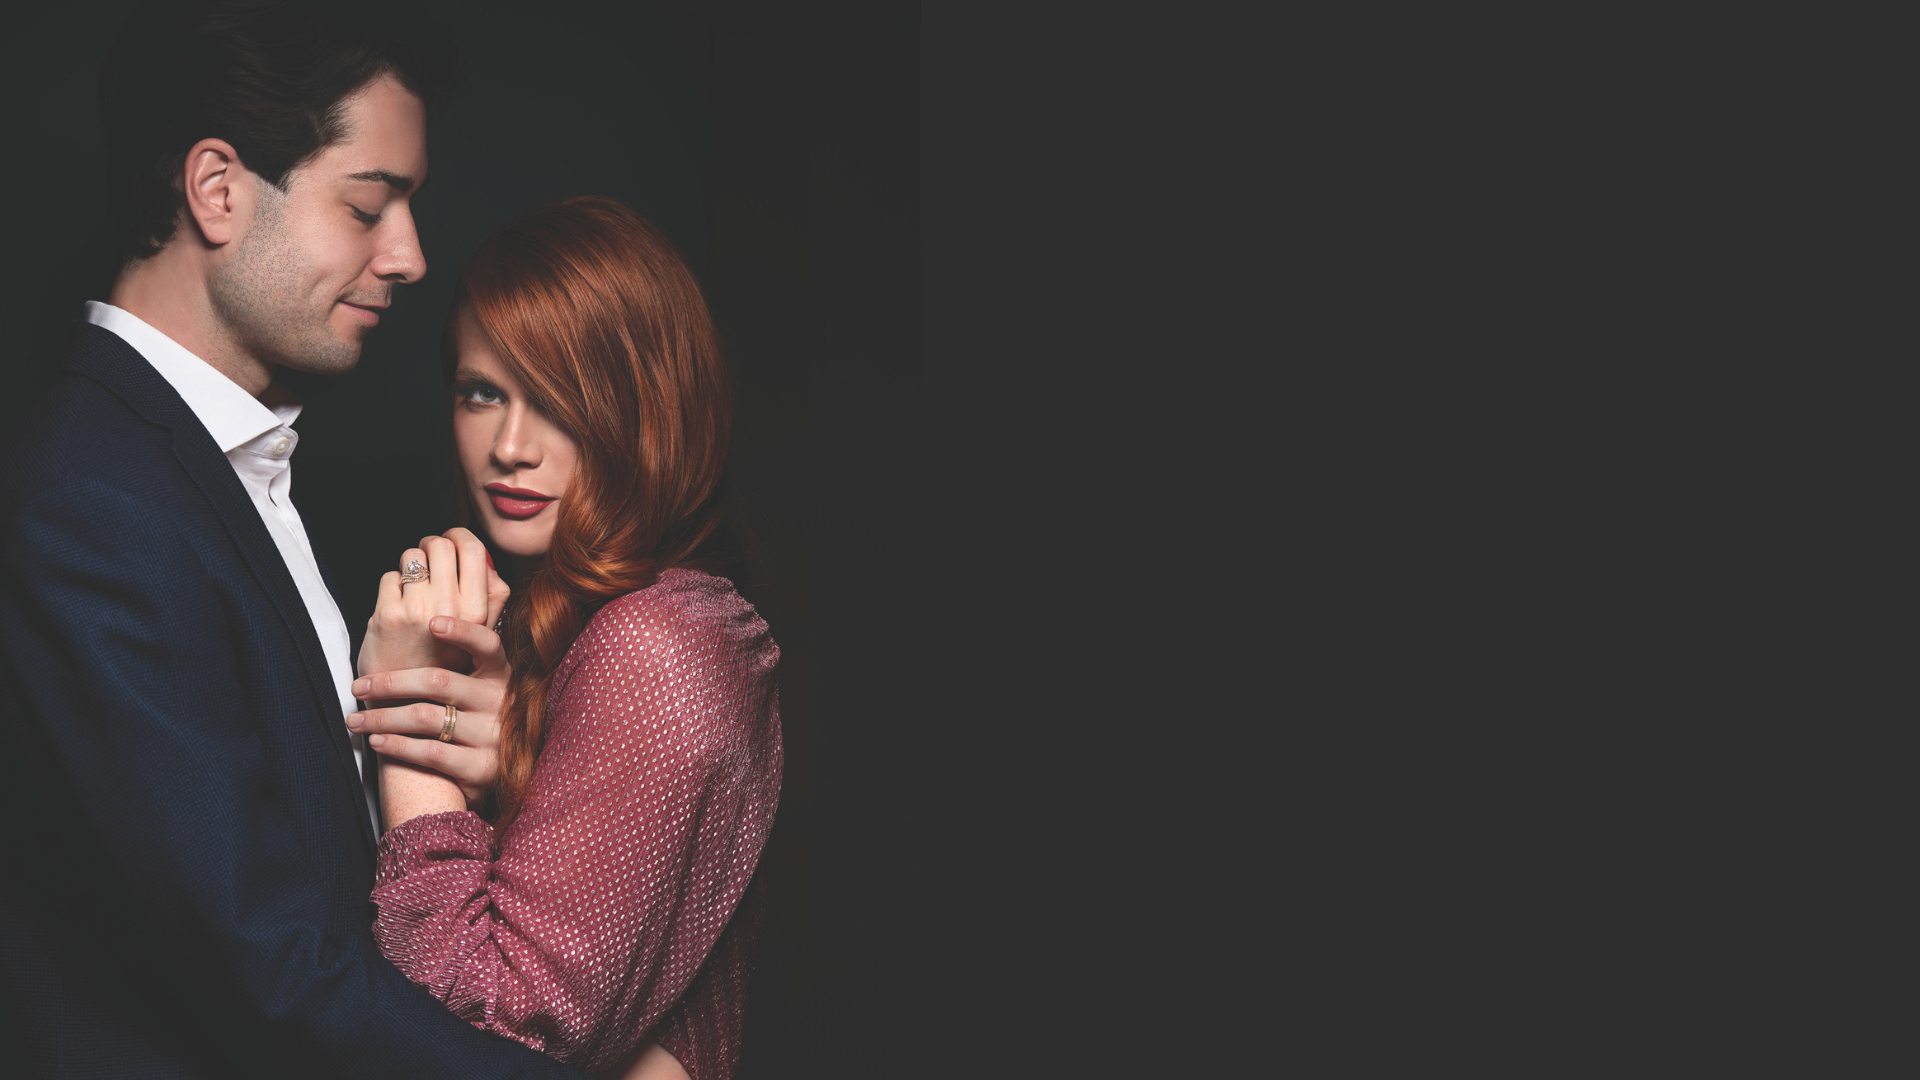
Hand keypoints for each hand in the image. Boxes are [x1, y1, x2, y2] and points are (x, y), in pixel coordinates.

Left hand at [349, 616, 508, 807]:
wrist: (500, 775)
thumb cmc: (478, 721)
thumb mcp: (483, 688)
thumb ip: (465, 657)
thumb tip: (434, 618)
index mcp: (501, 675)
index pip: (487, 645)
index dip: (463, 632)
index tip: (433, 623)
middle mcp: (500, 701)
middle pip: (438, 681)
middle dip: (389, 683)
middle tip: (358, 686)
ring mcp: (492, 736)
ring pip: (426, 717)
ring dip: (383, 718)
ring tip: (356, 720)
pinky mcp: (480, 767)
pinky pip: (430, 752)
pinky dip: (397, 746)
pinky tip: (377, 742)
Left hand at [358, 527, 508, 676]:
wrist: (403, 702)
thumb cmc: (440, 664)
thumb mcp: (479, 636)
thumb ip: (491, 598)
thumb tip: (485, 563)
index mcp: (479, 611)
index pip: (474, 550)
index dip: (460, 537)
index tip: (451, 540)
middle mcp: (452, 609)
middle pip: (441, 545)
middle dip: (430, 545)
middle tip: (426, 558)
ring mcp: (419, 611)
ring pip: (412, 556)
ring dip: (408, 565)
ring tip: (411, 588)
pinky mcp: (389, 615)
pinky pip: (389, 577)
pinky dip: (390, 587)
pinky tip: (395, 609)